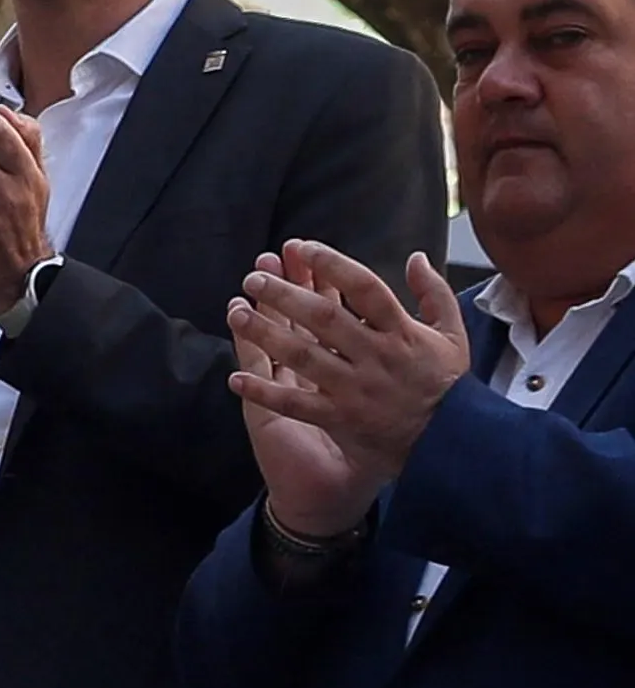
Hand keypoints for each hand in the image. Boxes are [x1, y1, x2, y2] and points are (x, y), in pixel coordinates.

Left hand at [229, 241, 466, 549]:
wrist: (450, 439)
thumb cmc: (445, 382)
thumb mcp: (452, 334)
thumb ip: (435, 292)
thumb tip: (416, 256)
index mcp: (402, 332)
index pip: (366, 288)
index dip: (333, 265)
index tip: (302, 247)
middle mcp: (376, 357)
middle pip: (325, 319)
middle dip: (286, 296)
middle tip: (254, 278)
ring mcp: (356, 389)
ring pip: (304, 357)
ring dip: (267, 335)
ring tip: (236, 313)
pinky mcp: (341, 418)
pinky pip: (296, 404)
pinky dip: (265, 392)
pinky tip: (235, 378)